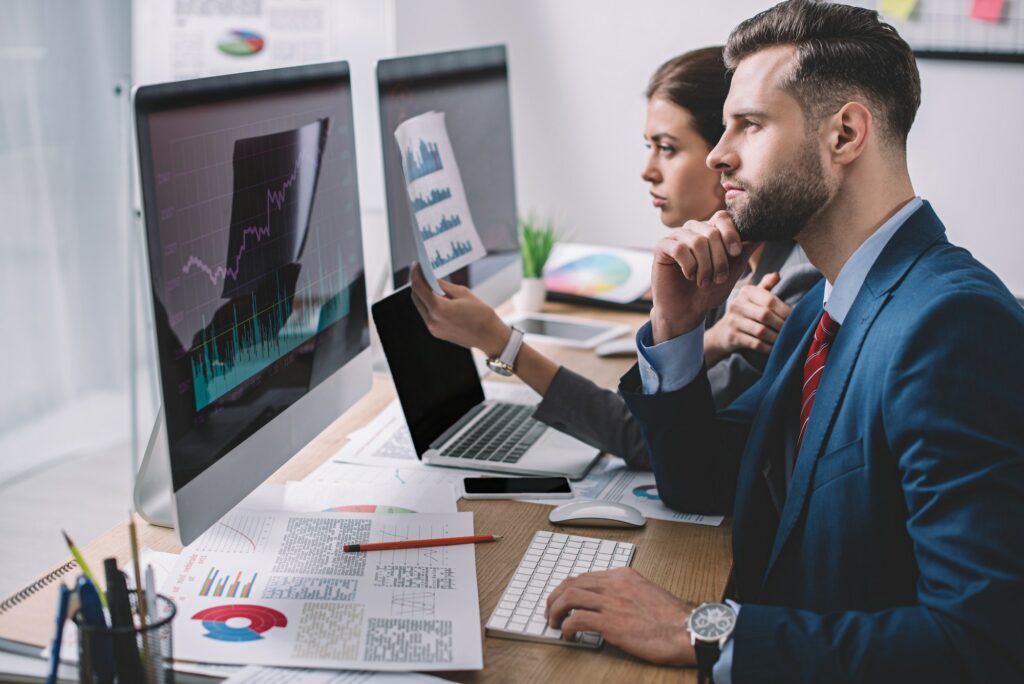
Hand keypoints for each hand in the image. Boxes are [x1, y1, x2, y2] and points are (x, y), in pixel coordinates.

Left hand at [409, 263, 510, 357]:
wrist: (489, 336)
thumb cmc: (480, 314)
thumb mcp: (462, 293)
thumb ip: (443, 285)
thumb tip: (431, 278)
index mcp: (439, 309)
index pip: (419, 287)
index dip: (416, 274)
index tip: (417, 265)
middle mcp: (432, 320)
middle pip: (416, 297)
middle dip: (417, 283)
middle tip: (422, 272)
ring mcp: (433, 328)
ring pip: (420, 306)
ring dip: (422, 293)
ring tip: (430, 283)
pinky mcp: (436, 332)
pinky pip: (426, 314)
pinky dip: (428, 304)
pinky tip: (435, 297)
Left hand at [545, 567, 696, 665]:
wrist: (687, 630)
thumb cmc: (672, 618)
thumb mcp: (646, 592)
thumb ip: (625, 592)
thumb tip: (608, 602)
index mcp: (623, 575)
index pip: (585, 576)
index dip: (568, 588)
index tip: (562, 598)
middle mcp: (614, 584)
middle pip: (571, 582)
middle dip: (555, 596)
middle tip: (550, 610)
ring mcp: (611, 602)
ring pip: (569, 597)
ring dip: (555, 609)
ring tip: (554, 622)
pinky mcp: (611, 623)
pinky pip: (577, 620)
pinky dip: (567, 628)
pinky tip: (568, 636)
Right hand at [650, 211, 759, 343]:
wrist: (688, 311)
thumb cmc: (710, 290)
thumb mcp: (733, 269)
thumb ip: (745, 250)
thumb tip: (763, 233)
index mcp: (710, 230)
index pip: (722, 217)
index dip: (731, 233)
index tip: (736, 253)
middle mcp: (692, 230)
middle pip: (712, 231)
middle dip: (719, 259)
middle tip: (717, 278)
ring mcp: (676, 237)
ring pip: (697, 241)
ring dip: (705, 266)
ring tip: (703, 282)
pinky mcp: (662, 247)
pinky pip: (679, 248)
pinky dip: (689, 266)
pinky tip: (688, 276)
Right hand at [704, 271, 792, 365]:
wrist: (722, 332)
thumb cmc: (745, 311)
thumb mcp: (753, 296)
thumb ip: (766, 285)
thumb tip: (777, 275)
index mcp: (745, 292)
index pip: (769, 300)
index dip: (785, 310)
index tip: (795, 317)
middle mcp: (737, 304)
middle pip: (765, 315)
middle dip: (782, 324)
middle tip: (792, 330)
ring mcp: (733, 321)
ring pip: (761, 331)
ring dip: (776, 337)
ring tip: (785, 339)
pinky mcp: (732, 337)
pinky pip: (755, 344)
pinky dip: (768, 347)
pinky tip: (774, 347)